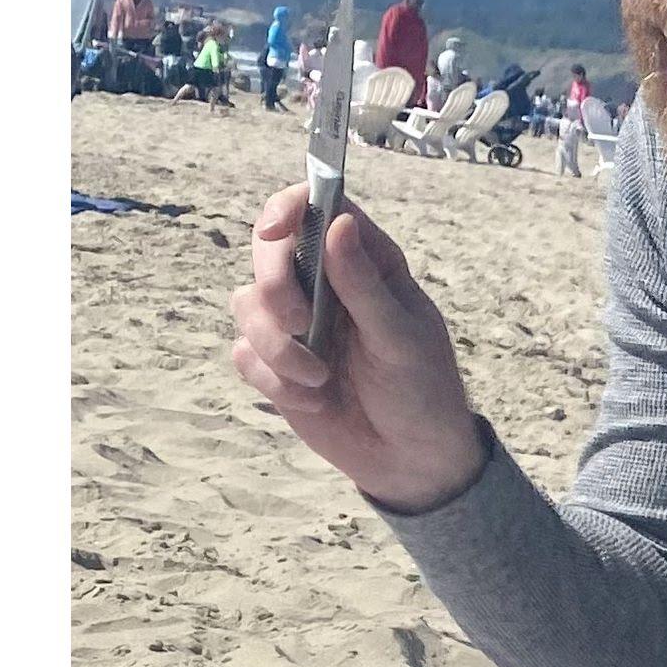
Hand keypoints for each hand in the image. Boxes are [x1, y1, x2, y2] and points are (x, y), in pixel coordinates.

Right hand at [230, 185, 489, 511]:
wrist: (409, 459)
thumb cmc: (422, 391)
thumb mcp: (401, 338)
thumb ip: (364, 284)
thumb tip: (338, 222)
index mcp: (366, 262)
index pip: (316, 207)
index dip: (287, 208)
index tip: (275, 233)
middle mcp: (324, 282)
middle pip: (268, 249)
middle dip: (273, 285)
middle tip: (299, 322)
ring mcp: (295, 321)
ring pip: (246, 303)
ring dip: (276, 345)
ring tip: (320, 379)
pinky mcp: (274, 362)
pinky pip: (245, 354)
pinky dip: (274, 380)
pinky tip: (315, 400)